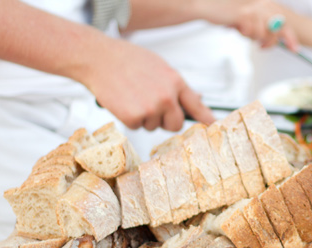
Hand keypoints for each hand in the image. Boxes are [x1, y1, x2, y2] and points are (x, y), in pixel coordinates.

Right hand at [79, 39, 213, 130]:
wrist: (98, 58)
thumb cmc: (128, 60)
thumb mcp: (159, 67)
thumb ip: (176, 85)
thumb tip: (197, 98)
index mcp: (175, 81)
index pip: (195, 105)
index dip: (205, 118)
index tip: (212, 126)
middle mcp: (167, 96)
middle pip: (176, 124)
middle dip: (165, 121)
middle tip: (150, 106)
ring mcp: (151, 108)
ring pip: (154, 127)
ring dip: (144, 118)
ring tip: (132, 96)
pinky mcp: (134, 117)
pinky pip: (137, 127)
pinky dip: (129, 119)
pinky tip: (123, 101)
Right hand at [198, 0, 298, 50]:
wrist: (208, 8)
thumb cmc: (228, 16)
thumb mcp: (248, 21)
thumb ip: (263, 27)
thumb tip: (276, 41)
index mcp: (265, 4)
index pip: (283, 22)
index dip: (290, 37)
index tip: (295, 50)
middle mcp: (262, 3)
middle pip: (277, 29)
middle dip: (270, 42)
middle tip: (262, 47)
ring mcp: (253, 8)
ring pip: (263, 33)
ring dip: (252, 37)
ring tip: (243, 31)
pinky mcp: (244, 14)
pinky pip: (252, 32)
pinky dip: (245, 34)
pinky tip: (237, 28)